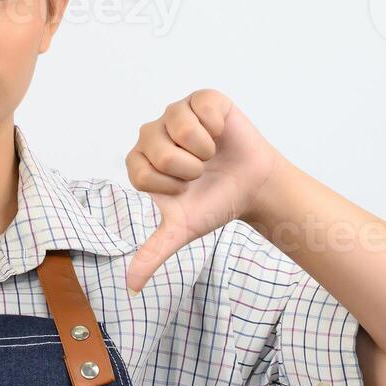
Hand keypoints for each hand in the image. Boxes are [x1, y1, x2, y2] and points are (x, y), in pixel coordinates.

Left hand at [124, 89, 281, 292]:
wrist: (253, 187)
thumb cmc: (214, 203)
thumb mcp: (183, 229)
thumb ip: (153, 252)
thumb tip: (131, 287)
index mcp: (140, 162)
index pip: (140, 173)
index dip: (169, 186)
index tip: (185, 189)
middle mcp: (152, 134)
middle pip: (159, 150)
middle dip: (189, 169)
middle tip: (201, 172)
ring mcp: (176, 113)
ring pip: (180, 127)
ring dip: (204, 149)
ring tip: (211, 154)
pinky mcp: (202, 99)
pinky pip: (202, 108)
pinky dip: (217, 127)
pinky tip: (220, 135)